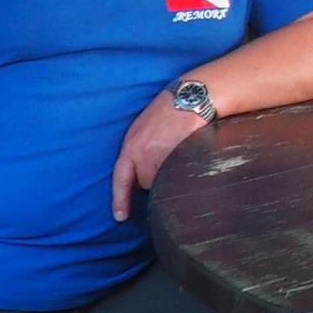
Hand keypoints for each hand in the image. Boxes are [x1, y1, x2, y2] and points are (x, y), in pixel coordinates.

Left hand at [111, 90, 210, 221]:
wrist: (193, 94)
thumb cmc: (172, 108)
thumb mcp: (145, 126)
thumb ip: (139, 148)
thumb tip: (142, 173)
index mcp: (131, 144)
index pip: (121, 177)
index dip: (120, 199)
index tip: (120, 217)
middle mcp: (142, 151)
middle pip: (146, 181)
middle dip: (156, 175)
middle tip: (168, 154)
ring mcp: (161, 153)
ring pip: (165, 179)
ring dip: (171, 171)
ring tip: (179, 149)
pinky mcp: (179, 153)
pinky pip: (180, 171)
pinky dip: (185, 166)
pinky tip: (188, 149)